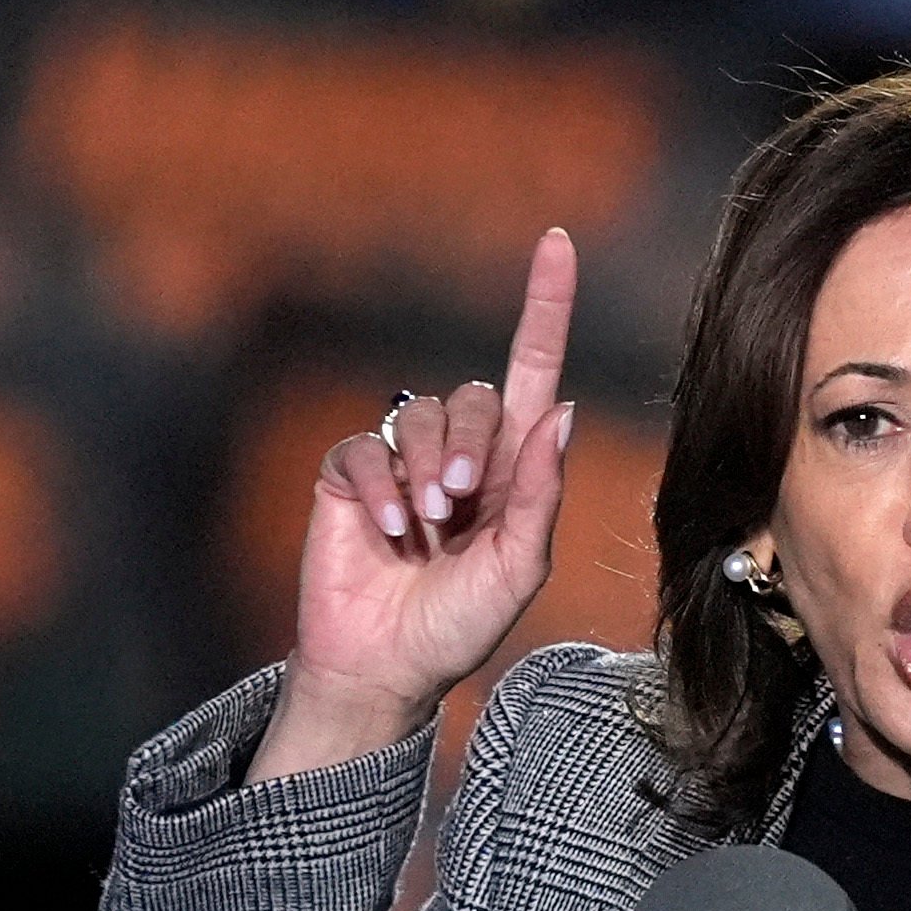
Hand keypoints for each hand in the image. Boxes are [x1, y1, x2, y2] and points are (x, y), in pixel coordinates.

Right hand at [248, 229, 577, 781]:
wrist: (387, 667)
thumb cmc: (459, 625)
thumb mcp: (518, 569)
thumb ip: (539, 493)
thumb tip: (561, 410)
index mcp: (514, 469)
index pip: (532, 371)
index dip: (545, 308)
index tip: (558, 243)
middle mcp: (461, 453)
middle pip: (475, 397)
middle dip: (470, 446)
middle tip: (460, 505)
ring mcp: (402, 462)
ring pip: (419, 417)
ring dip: (425, 472)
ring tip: (424, 529)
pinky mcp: (349, 477)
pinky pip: (363, 448)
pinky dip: (378, 488)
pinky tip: (389, 532)